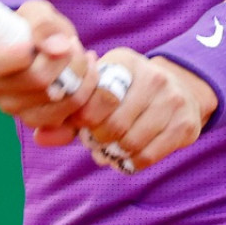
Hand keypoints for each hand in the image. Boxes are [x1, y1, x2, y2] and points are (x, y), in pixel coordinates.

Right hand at [0, 0, 99, 130]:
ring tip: (82, 56)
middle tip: (74, 44)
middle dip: (67, 60)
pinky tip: (84, 78)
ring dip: (79, 78)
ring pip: (53, 101)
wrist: (38, 46)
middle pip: (35, 81)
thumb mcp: (36, 11)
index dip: (26, 52)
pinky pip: (62, 118)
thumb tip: (57, 47)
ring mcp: (7, 106)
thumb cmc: (31, 25)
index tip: (46, 39)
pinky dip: (82, 97)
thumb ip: (44, 24)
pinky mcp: (29, 121)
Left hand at [55, 50, 217, 172]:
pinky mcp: (186, 125)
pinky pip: (149, 155)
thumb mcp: (103, 88)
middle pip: (114, 124)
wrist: (183, 88)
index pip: (99, 95)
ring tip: (108, 150)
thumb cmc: (129, 91)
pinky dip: (131, 162)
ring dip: (114, 153)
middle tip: (93, 142)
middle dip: (98, 139)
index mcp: (126, 61)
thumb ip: (70, 113)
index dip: (84, 118)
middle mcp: (154, 77)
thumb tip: (39, 137)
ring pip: (131, 142)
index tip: (81, 125)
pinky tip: (125, 156)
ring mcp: (173, 100)